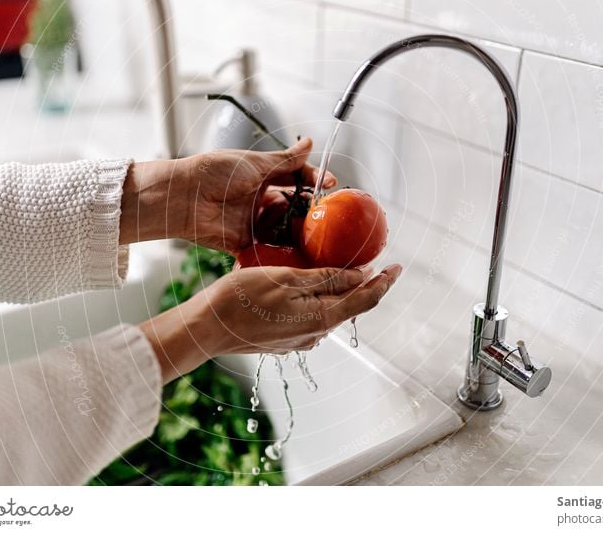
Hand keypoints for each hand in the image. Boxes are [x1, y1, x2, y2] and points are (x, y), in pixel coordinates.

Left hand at [119, 138, 336, 251]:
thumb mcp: (255, 162)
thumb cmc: (214, 172)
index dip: (313, 182)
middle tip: (325, 213)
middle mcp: (259, 200)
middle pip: (293, 207)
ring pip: (284, 229)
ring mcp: (253, 222)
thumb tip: (309, 142)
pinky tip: (299, 252)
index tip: (330, 184)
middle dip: (310, 211)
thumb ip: (286, 159)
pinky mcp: (244, 242)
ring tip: (316, 233)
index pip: (296, 179)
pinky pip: (268, 249)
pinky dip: (282, 251)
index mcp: (262, 177)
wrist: (184, 197)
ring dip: (299, 232)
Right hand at [139, 264, 401, 383]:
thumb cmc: (240, 300)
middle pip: (350, 307)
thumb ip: (326, 279)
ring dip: (341, 292)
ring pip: (330, 312)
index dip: (385, 283)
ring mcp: (298, 339)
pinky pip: (310, 316)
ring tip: (343, 268)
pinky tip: (309, 284)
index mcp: (321, 319)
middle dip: (365, 285)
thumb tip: (361, 275)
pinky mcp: (283, 339)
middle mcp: (314, 334)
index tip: (397, 267)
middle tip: (373, 262)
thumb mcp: (286, 279)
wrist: (205, 330)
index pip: (366, 300)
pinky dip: (319, 299)